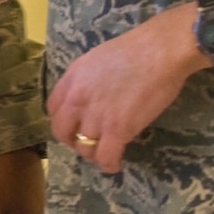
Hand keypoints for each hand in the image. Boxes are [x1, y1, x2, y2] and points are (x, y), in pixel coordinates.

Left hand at [47, 5, 206, 173]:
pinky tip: (115, 165)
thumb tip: (91, 98)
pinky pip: (105, 157)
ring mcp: (96, 116)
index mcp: (72, 79)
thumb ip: (86, 81)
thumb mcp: (97, 59)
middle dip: (72, 141)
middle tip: (87, 142)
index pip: (53, 109)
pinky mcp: (117, 129)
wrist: (159, 50)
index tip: (74, 125)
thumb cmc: (137, 49)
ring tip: (105, 152)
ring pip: (84, 148)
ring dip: (94, 153)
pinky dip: (109, 165)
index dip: (64, 121)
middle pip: (62, 131)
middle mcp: (77, 99)